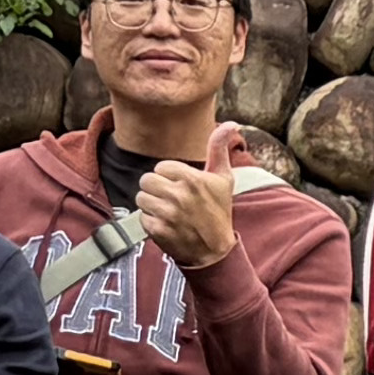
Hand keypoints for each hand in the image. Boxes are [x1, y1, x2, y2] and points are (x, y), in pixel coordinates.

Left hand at [143, 125, 247, 272]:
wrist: (215, 251)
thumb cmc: (219, 211)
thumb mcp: (224, 178)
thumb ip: (220, 148)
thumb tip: (232, 123)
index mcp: (192, 179)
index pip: (161, 167)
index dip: (169, 177)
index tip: (182, 188)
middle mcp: (179, 195)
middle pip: (146, 180)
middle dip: (157, 189)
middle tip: (171, 199)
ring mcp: (168, 214)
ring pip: (141, 198)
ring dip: (152, 205)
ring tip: (168, 212)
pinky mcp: (158, 230)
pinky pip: (142, 217)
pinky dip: (151, 222)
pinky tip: (166, 225)